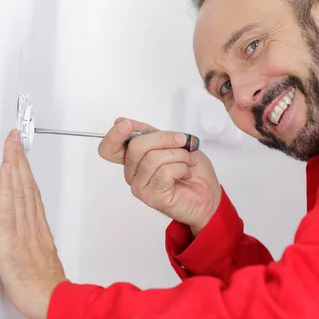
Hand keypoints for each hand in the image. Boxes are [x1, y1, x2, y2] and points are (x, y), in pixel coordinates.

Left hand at [0, 130, 67, 318]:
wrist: (50, 299)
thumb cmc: (46, 283)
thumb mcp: (46, 256)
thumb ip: (40, 238)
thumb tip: (36, 228)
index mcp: (38, 227)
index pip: (31, 190)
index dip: (26, 169)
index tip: (22, 150)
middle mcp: (31, 224)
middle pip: (25, 185)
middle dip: (19, 158)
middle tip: (15, 137)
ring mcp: (21, 229)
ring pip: (19, 190)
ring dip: (14, 165)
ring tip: (10, 145)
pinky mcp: (10, 239)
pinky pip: (9, 207)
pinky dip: (8, 186)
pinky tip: (7, 171)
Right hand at [98, 118, 221, 235]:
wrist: (209, 194)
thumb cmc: (192, 170)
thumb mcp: (172, 142)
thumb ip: (151, 133)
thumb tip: (124, 121)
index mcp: (134, 158)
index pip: (109, 148)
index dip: (114, 135)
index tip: (127, 125)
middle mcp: (133, 173)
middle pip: (135, 146)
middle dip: (164, 138)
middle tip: (183, 141)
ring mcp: (140, 186)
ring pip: (153, 158)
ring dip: (178, 155)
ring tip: (189, 161)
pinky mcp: (152, 196)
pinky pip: (164, 172)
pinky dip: (181, 167)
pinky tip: (185, 173)